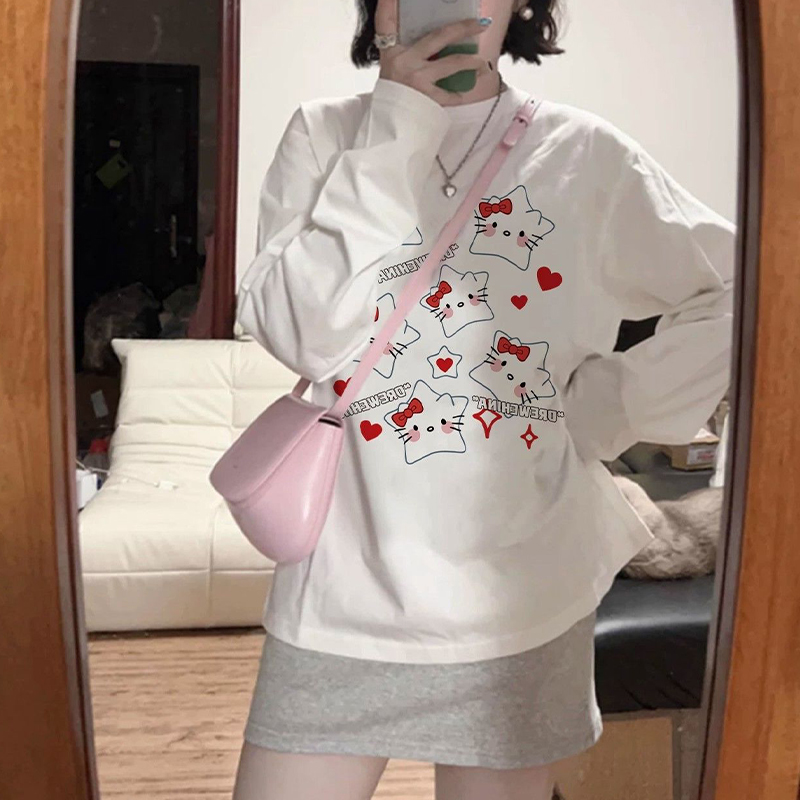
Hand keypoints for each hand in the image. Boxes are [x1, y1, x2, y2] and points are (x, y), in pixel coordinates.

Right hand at [375, 0, 491, 104]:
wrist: (388, 126)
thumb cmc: (392, 94)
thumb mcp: (390, 68)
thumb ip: (406, 52)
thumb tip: (432, 42)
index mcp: (392, 52)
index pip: (386, 21)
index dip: (388, 4)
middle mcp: (405, 62)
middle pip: (439, 36)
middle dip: (464, 27)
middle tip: (482, 23)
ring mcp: (418, 80)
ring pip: (452, 63)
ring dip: (472, 62)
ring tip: (482, 64)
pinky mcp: (427, 99)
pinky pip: (450, 95)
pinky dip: (458, 95)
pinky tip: (465, 93)